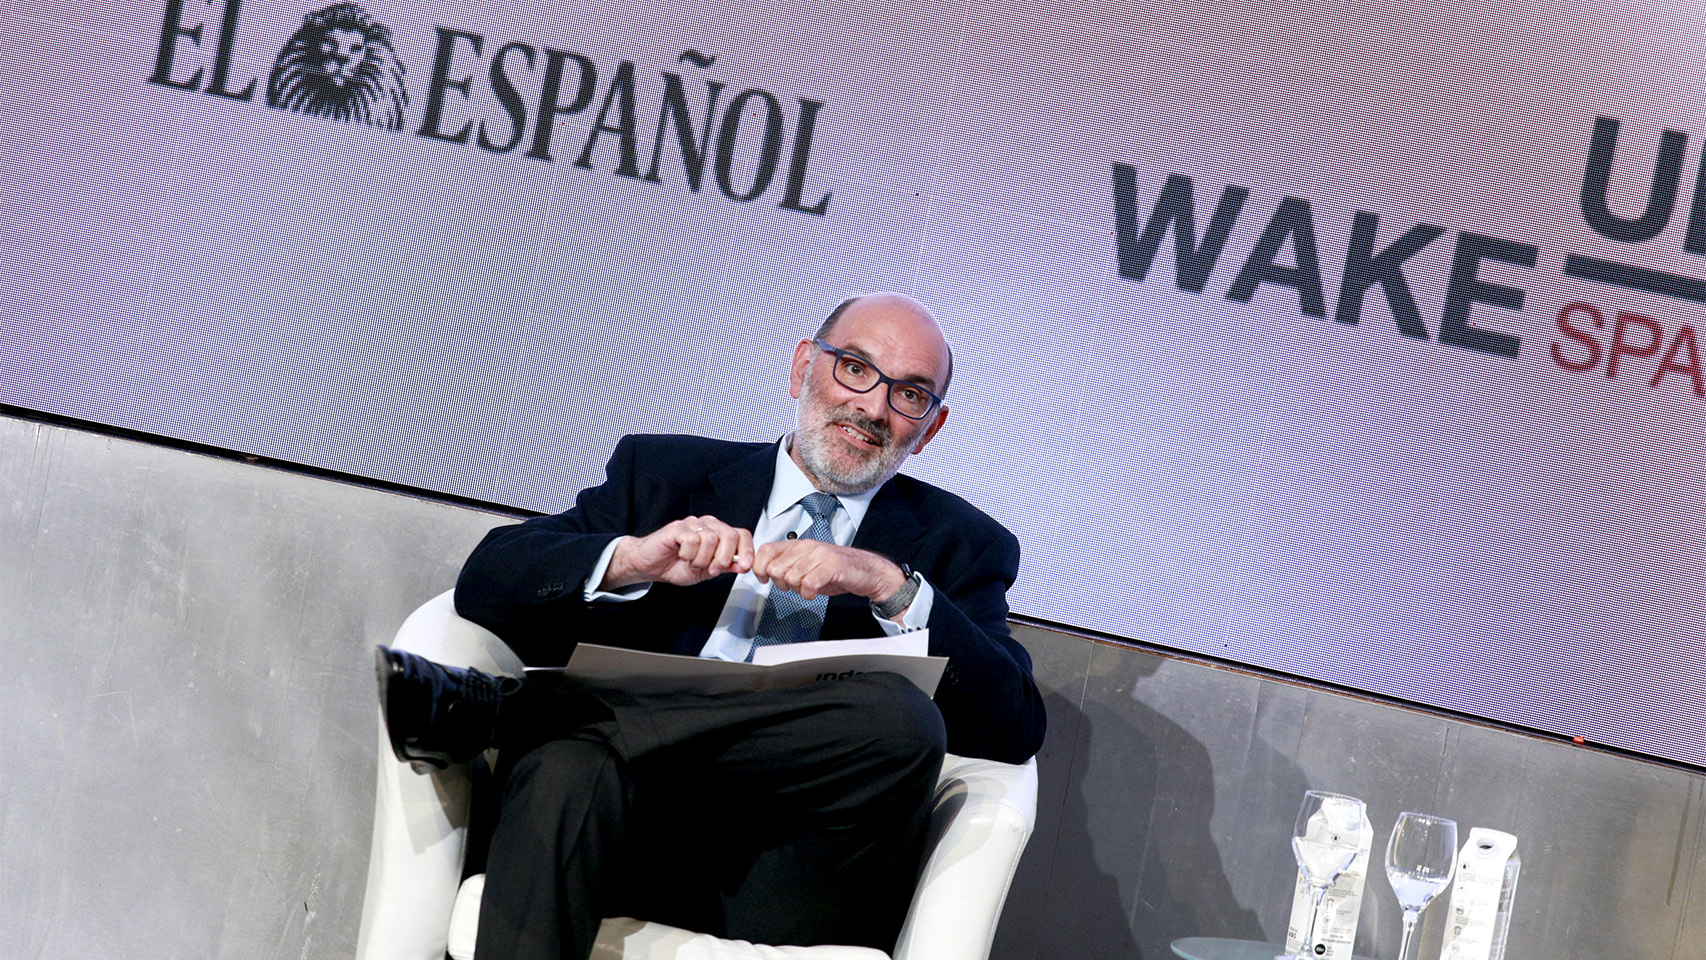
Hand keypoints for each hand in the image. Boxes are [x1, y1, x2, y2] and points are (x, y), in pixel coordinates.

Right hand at [603, 515, 754, 588]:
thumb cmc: (675, 565)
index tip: (746, 566)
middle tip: (711, 570)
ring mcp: (692, 524)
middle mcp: (707, 525)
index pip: (741, 534)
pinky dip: (688, 554)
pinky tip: (682, 556)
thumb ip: (724, 567)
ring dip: (702, 559)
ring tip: (692, 564)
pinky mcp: (677, 527)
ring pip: (711, 539)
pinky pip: (692, 540)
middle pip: (729, 535)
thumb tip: (743, 565)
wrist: (650, 565)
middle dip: (723, 558)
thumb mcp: (705, 571)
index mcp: (717, 533)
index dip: (747, 550)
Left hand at [751, 540, 907, 604]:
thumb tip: (765, 572)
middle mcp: (808, 547)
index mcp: (799, 545)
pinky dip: (808, 594)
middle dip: (780, 583)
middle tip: (792, 587)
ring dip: (796, 589)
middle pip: (776, 567)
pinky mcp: (832, 566)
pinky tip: (813, 594)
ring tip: (807, 588)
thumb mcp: (807, 566)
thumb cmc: (836, 570)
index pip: (767, 550)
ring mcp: (820, 555)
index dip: (760, 567)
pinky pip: (808, 584)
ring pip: (791, 577)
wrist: (865, 571)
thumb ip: (787, 566)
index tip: (763, 579)